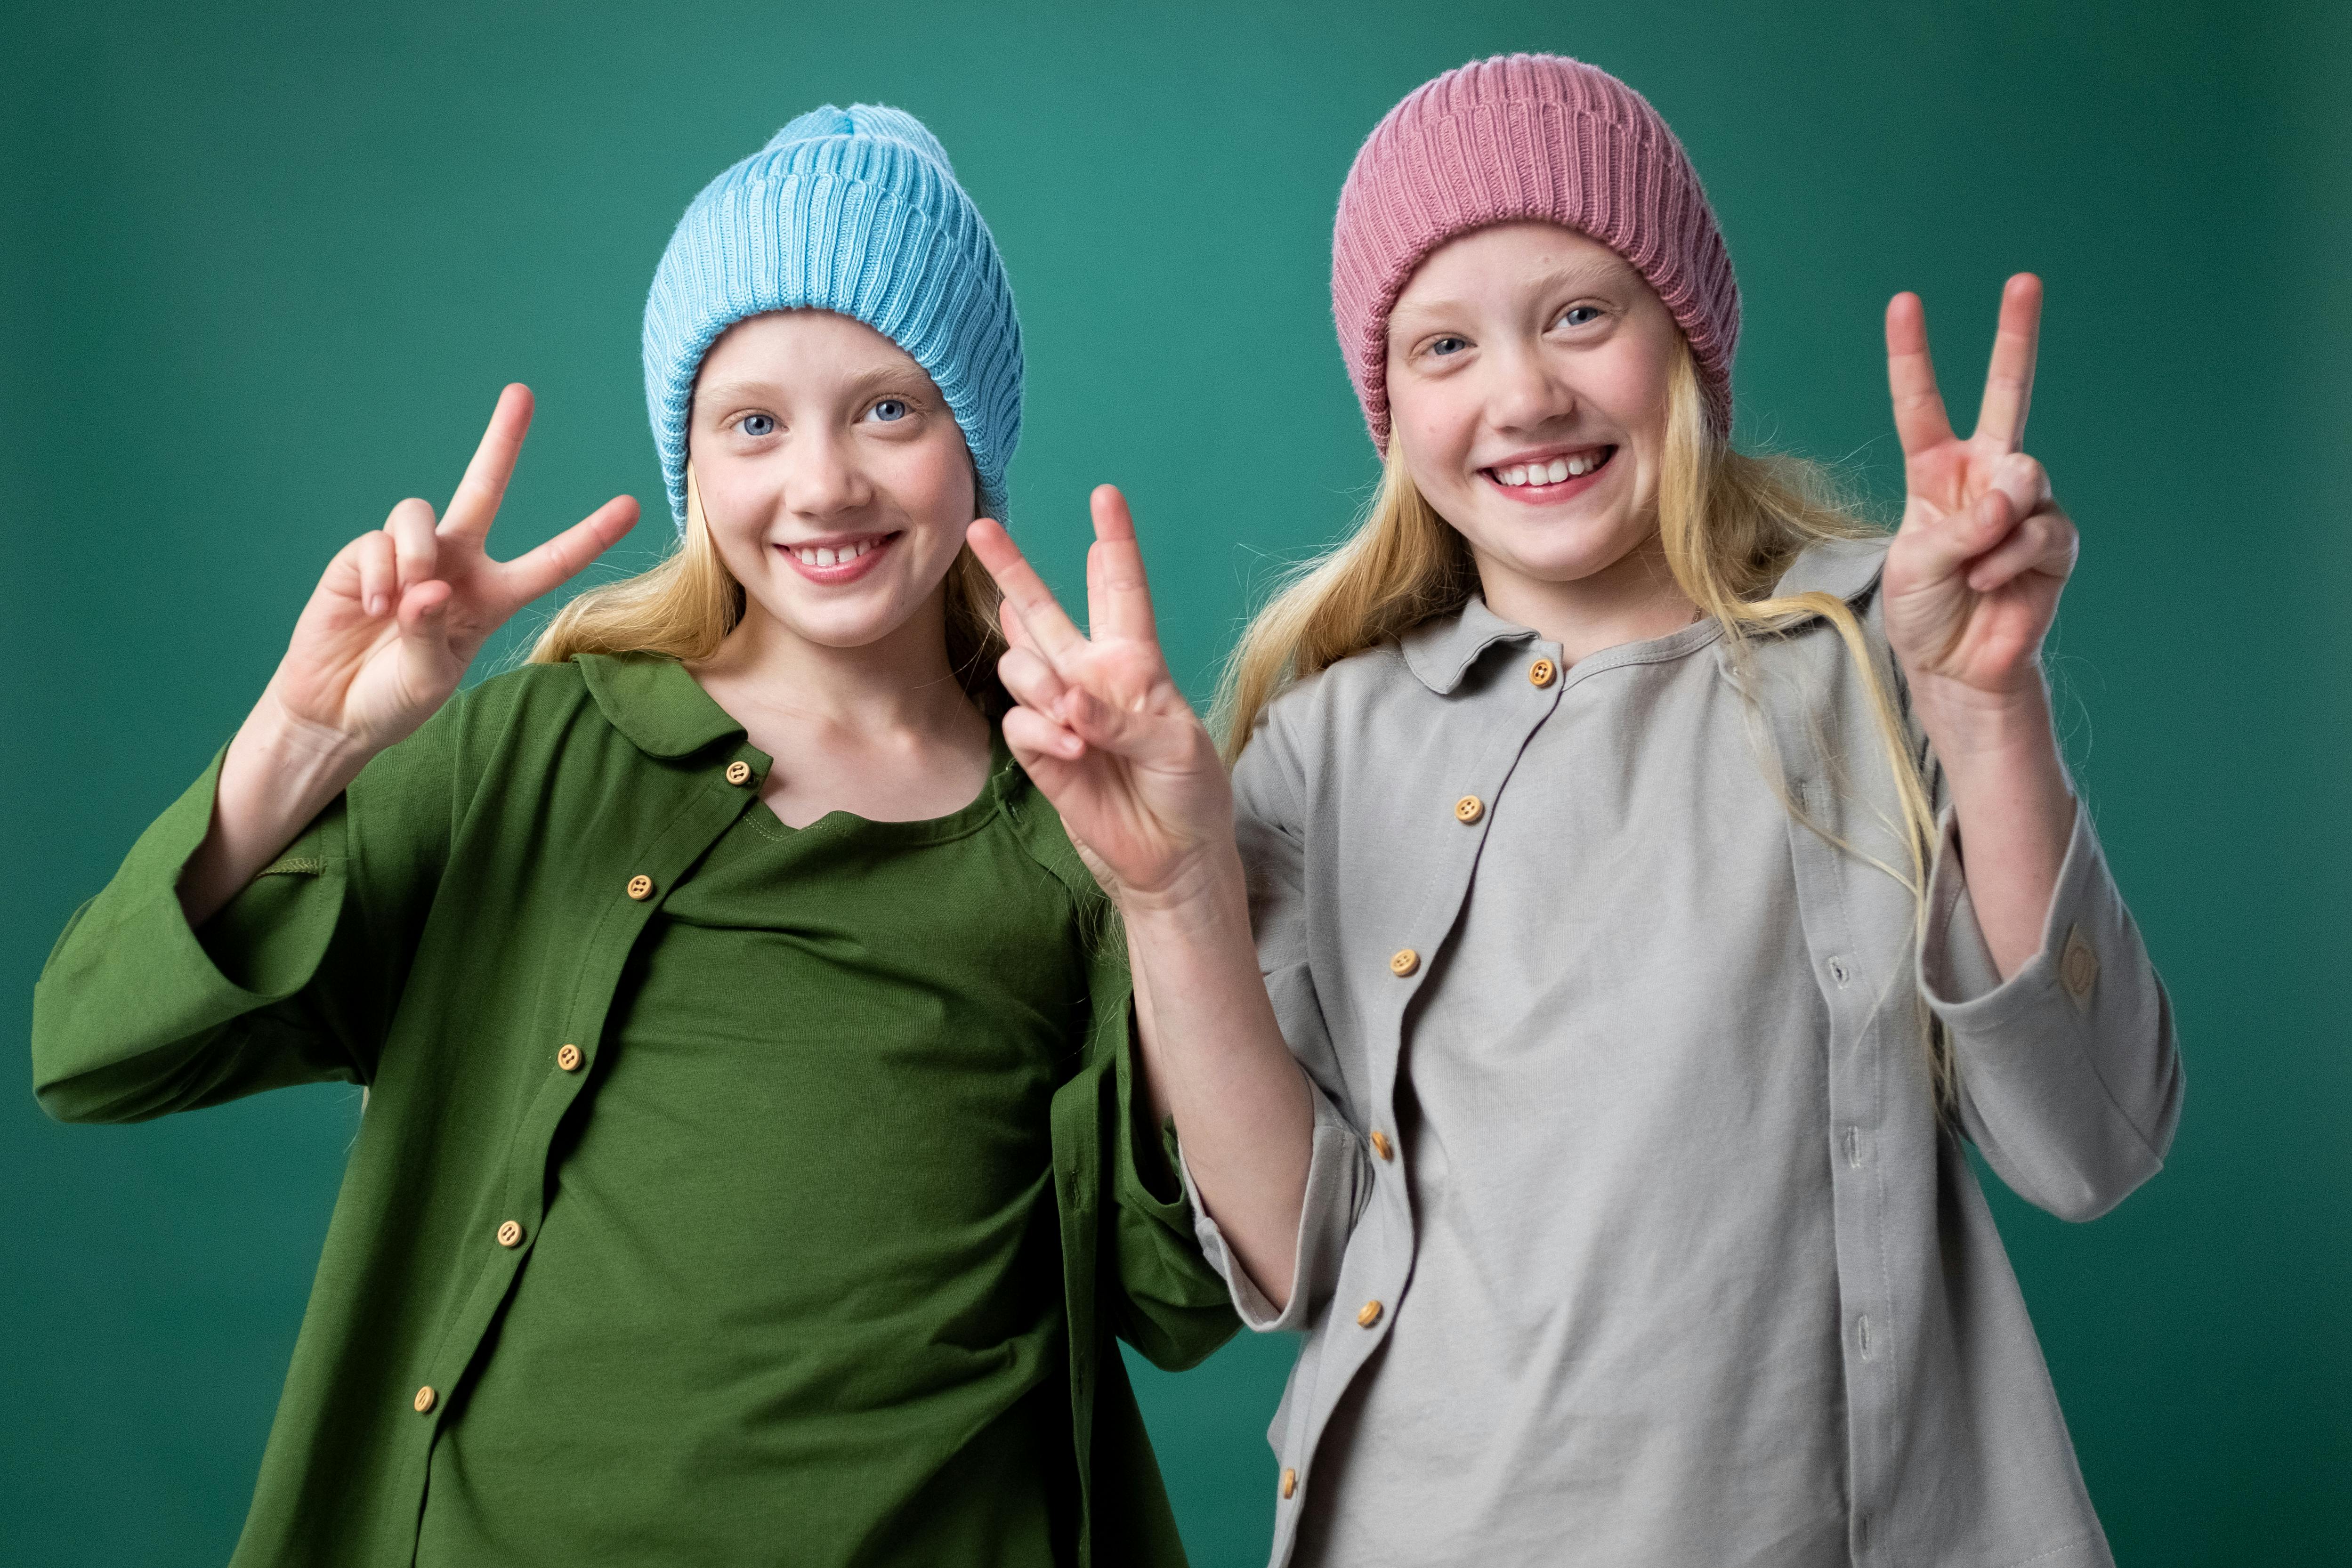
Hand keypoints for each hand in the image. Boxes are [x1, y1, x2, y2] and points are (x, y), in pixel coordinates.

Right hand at [264, 384, 638, 758]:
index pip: (550, 562)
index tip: (632, 505)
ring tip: (401, 603)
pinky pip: (378, 541)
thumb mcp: (427, 679)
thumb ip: (432, 634)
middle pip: (483, 489)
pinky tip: (372, 608)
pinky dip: (380, 572)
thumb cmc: (393, 700)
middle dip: (501, 441)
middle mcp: (455, 565)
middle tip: (521, 394)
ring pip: (419, 513)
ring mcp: (408, 556)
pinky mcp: (362, 556)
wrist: (334, 711)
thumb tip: (430, 587)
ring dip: (415, 552)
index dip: (588, 535)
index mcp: (492, 597)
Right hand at [965, 487, 1233, 911]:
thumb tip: (1069, 703)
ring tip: (1075, 723)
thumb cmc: (1189, 790)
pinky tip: (1072, 752)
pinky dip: (1042, 733)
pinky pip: (1018, 723)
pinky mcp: (1041, 751)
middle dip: (1013, 569)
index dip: (1113, 543)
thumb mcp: (1177, 745)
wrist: (1170, 857)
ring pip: (1022, 668)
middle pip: (1044, 611)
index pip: (1121, 591)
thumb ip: (1124, 716)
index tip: (1106, 497)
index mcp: (1137, 662)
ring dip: (1041, 687)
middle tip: (980, 528)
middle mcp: (1092, 677)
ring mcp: (1062, 713)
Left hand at [1881, 274, 2077, 710]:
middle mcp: (1985, 475)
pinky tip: (1992, 584)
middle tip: (2024, 280)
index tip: (1905, 302)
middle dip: (2016, 337)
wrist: (1956, 666)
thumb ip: (1956, 526)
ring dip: (1993, 527)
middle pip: (2008, 393)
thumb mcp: (1914, 564)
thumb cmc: (1925, 611)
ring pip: (2024, 479)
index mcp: (1936, 471)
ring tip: (1974, 568)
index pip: (1922, 404)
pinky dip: (2010, 560)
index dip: (1912, 356)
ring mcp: (2025, 504)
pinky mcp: (2055, 541)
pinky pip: (2038, 531)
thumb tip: (2010, 500)